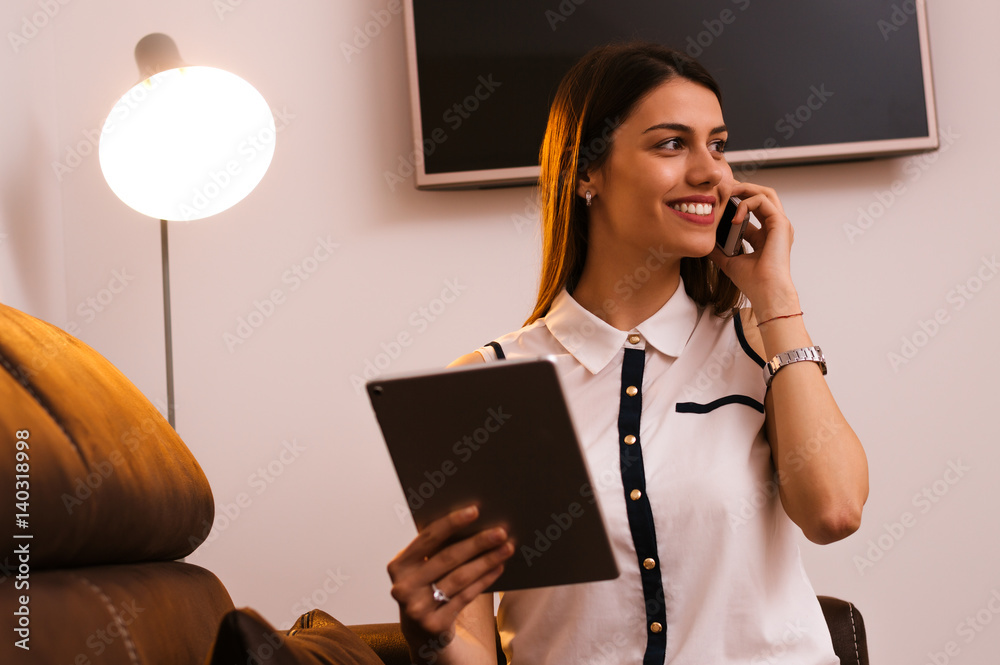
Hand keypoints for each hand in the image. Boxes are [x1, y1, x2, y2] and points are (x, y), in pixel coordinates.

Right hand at [387, 505, 514, 653]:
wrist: (421, 632)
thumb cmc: (427, 588)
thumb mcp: (422, 569)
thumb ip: (435, 550)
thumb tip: (474, 521)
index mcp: (398, 565)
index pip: (427, 538)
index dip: (452, 522)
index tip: (475, 510)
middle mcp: (403, 587)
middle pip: (447, 558)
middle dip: (477, 542)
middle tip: (500, 531)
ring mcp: (417, 608)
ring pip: (459, 577)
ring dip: (486, 561)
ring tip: (506, 548)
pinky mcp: (434, 625)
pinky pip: (465, 597)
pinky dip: (484, 580)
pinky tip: (498, 568)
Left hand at [709, 181, 800, 319]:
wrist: (765, 292)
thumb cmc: (752, 281)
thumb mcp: (729, 261)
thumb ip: (719, 250)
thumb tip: (704, 244)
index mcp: (765, 235)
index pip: (753, 209)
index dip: (736, 200)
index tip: (719, 198)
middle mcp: (775, 227)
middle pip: (762, 195)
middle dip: (742, 187)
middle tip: (723, 186)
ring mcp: (780, 224)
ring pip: (766, 193)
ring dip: (745, 188)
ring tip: (728, 191)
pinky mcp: (781, 224)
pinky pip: (763, 201)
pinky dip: (746, 203)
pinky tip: (734, 217)